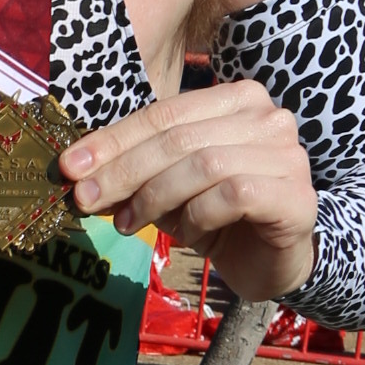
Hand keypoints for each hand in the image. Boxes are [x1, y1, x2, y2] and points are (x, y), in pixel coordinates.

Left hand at [62, 79, 317, 301]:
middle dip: (124, 171)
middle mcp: (268, 118)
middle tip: (84, 199)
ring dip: (155, 198)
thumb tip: (78, 173)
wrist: (271, 263)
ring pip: (203, 165)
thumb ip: (134, 175)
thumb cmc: (220, 219)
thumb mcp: (168, 191)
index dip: (113, 140)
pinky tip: (187, 236)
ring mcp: (287, 154)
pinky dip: (197, 216)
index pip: (164, 113)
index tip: (69, 166)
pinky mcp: (295, 195)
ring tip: (129, 224)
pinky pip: (232, 195)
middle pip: (179, 138)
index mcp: (237, 101)